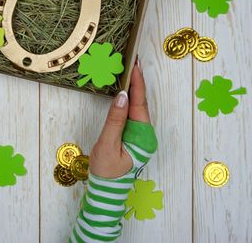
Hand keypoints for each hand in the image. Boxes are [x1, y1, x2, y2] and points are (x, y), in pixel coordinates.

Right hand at [89, 62, 150, 177]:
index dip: (137, 83)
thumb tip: (121, 96)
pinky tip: (122, 91)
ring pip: (136, 107)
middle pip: (140, 103)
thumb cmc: (106, 172)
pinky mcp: (132, 136)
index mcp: (142, 136)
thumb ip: (115, 121)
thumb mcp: (107, 145)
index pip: (139, 104)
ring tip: (127, 70)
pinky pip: (130, 114)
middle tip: (131, 61)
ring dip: (131, 89)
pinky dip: (126, 100)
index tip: (134, 65)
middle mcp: (145, 134)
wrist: (106, 191)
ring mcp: (139, 135)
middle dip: (136, 81)